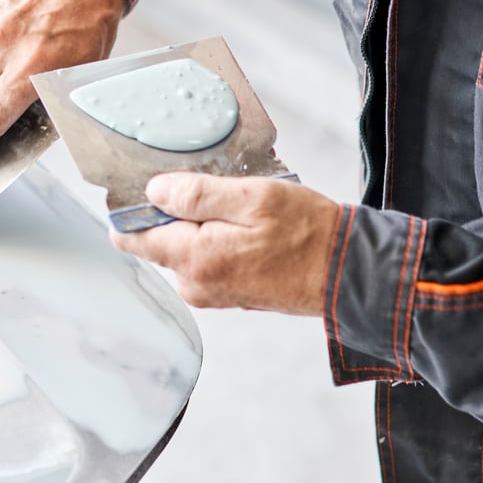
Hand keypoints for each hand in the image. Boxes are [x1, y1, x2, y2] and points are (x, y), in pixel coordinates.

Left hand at [109, 173, 340, 314]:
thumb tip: (153, 192)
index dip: (132, 211)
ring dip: (205, 224)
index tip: (143, 190)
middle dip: (179, 213)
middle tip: (220, 192)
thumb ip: (196, 195)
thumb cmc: (309, 234)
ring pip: (187, 247)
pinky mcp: (228, 292)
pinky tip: (251, 228)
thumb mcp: (253, 198)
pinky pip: (209, 258)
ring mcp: (211, 291)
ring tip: (243, 210)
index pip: (133, 239)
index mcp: (194, 260)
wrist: (350, 274)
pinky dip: (221, 239)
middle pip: (161, 239)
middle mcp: (195, 284)